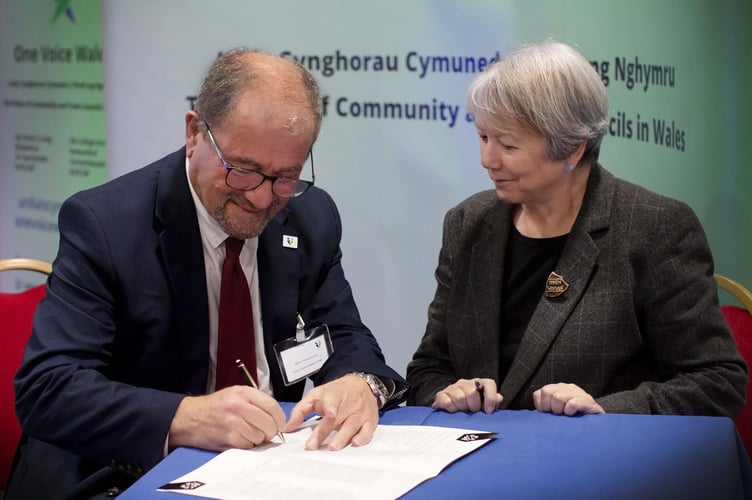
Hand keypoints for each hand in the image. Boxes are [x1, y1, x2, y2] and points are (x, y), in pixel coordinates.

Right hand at [168, 386, 285, 450]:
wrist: (190, 418)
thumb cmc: (215, 406)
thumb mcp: (235, 394)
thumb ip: (256, 401)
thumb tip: (277, 417)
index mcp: (243, 393)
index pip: (272, 406)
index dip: (280, 418)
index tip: (281, 424)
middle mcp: (239, 406)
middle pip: (269, 423)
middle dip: (271, 431)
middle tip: (266, 432)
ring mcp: (234, 423)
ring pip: (260, 436)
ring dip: (258, 438)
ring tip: (248, 433)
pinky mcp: (229, 438)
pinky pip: (249, 445)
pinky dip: (248, 445)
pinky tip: (239, 438)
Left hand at [285, 374, 378, 449]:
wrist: (360, 385)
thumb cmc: (336, 392)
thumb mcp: (315, 395)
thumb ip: (300, 410)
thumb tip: (288, 427)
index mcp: (334, 395)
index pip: (332, 399)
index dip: (330, 406)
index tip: (329, 413)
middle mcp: (348, 404)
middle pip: (336, 419)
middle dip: (324, 433)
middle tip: (313, 445)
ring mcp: (360, 413)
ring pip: (351, 426)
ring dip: (342, 438)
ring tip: (332, 447)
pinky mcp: (370, 420)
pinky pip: (368, 431)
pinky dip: (363, 437)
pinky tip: (355, 443)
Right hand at [432, 378, 502, 413]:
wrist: (449, 407)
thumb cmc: (470, 407)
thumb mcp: (483, 406)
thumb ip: (492, 402)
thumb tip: (499, 398)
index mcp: (478, 384)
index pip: (488, 384)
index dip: (490, 398)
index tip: (488, 411)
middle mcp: (465, 383)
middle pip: (472, 392)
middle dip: (473, 406)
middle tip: (472, 412)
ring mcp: (453, 388)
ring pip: (459, 397)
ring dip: (462, 408)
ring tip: (462, 412)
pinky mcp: (441, 395)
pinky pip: (446, 401)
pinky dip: (451, 409)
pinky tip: (453, 412)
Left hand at [533, 383, 605, 415]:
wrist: (597, 429)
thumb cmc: (574, 422)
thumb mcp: (557, 414)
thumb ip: (546, 409)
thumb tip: (535, 413)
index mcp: (558, 389)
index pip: (539, 393)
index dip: (542, 406)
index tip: (549, 415)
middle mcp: (568, 388)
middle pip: (547, 392)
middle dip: (550, 407)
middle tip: (558, 415)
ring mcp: (579, 393)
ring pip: (558, 397)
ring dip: (560, 410)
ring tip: (567, 416)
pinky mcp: (589, 402)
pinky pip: (572, 403)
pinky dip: (570, 411)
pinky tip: (574, 415)